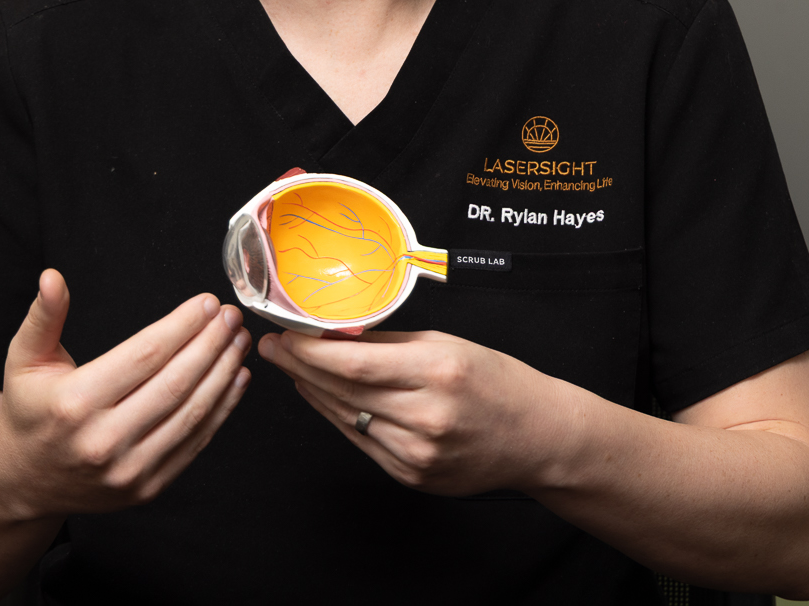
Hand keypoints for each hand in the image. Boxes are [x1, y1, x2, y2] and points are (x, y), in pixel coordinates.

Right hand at [0, 270, 250, 520]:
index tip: (206, 303)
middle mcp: (102, 441)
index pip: (144, 356)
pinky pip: (194, 444)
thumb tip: (52, 278)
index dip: (182, 326)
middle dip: (211, 344)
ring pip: (191, 414)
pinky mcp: (146, 489)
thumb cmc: (29, 411)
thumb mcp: (24, 359)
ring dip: (223, 373)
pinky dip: (221, 409)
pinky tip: (235, 380)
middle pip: (175, 383)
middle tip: (232, 317)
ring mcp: (127, 470)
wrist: (24, 480)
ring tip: (239, 342)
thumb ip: (43, 317)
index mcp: (74, 403)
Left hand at [257, 328, 576, 496]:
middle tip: (273, 346)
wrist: (535, 436)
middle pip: (343, 391)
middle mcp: (427, 416)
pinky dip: (339, 418)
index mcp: (438, 372)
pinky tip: (326, 398)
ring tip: (294, 369)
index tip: (282, 334)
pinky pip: (362, 442)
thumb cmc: (494, 381)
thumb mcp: (447, 344)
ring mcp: (418, 453)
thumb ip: (390, 342)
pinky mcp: (412, 476)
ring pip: (346, 418)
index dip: (308, 350)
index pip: (353, 362)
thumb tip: (333, 332)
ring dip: (313, 392)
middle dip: (299, 367)